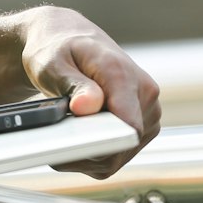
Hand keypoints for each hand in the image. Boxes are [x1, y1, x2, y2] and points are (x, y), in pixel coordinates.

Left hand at [20, 7, 160, 176]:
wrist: (70, 43)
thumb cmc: (59, 51)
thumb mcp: (54, 63)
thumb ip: (73, 85)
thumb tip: (88, 106)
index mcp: (124, 74)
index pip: (129, 125)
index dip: (103, 142)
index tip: (75, 145)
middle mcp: (145, 95)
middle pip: (120, 146)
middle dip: (86, 149)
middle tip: (56, 135)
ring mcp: (148, 114)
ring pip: (117, 157)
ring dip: (86, 154)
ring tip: (64, 132)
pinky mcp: (142, 130)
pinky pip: (115, 159)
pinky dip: (91, 157)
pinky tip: (74, 138)